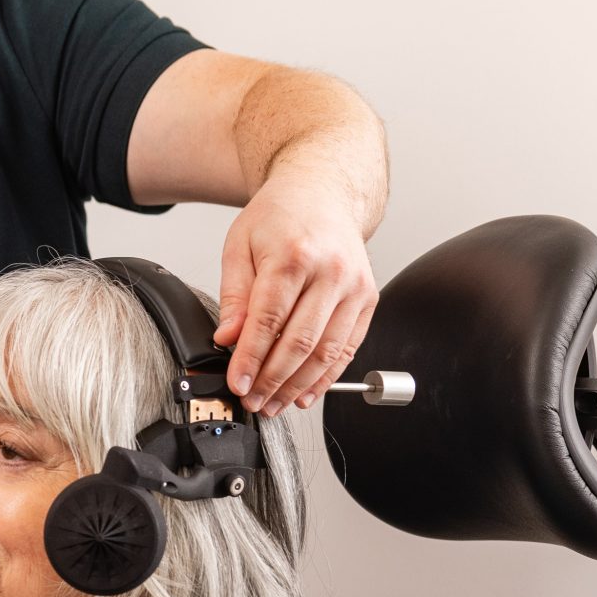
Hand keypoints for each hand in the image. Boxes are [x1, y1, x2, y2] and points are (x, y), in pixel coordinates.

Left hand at [215, 166, 377, 414]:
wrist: (323, 192)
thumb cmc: (280, 216)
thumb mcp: (240, 245)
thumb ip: (235, 295)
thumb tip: (228, 338)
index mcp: (295, 254)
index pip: (269, 320)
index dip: (251, 359)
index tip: (237, 384)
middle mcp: (331, 271)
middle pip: (301, 341)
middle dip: (273, 380)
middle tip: (253, 401)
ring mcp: (355, 286)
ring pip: (327, 352)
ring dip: (299, 386)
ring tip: (275, 404)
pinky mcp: (368, 299)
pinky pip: (348, 349)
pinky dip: (327, 377)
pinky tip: (305, 393)